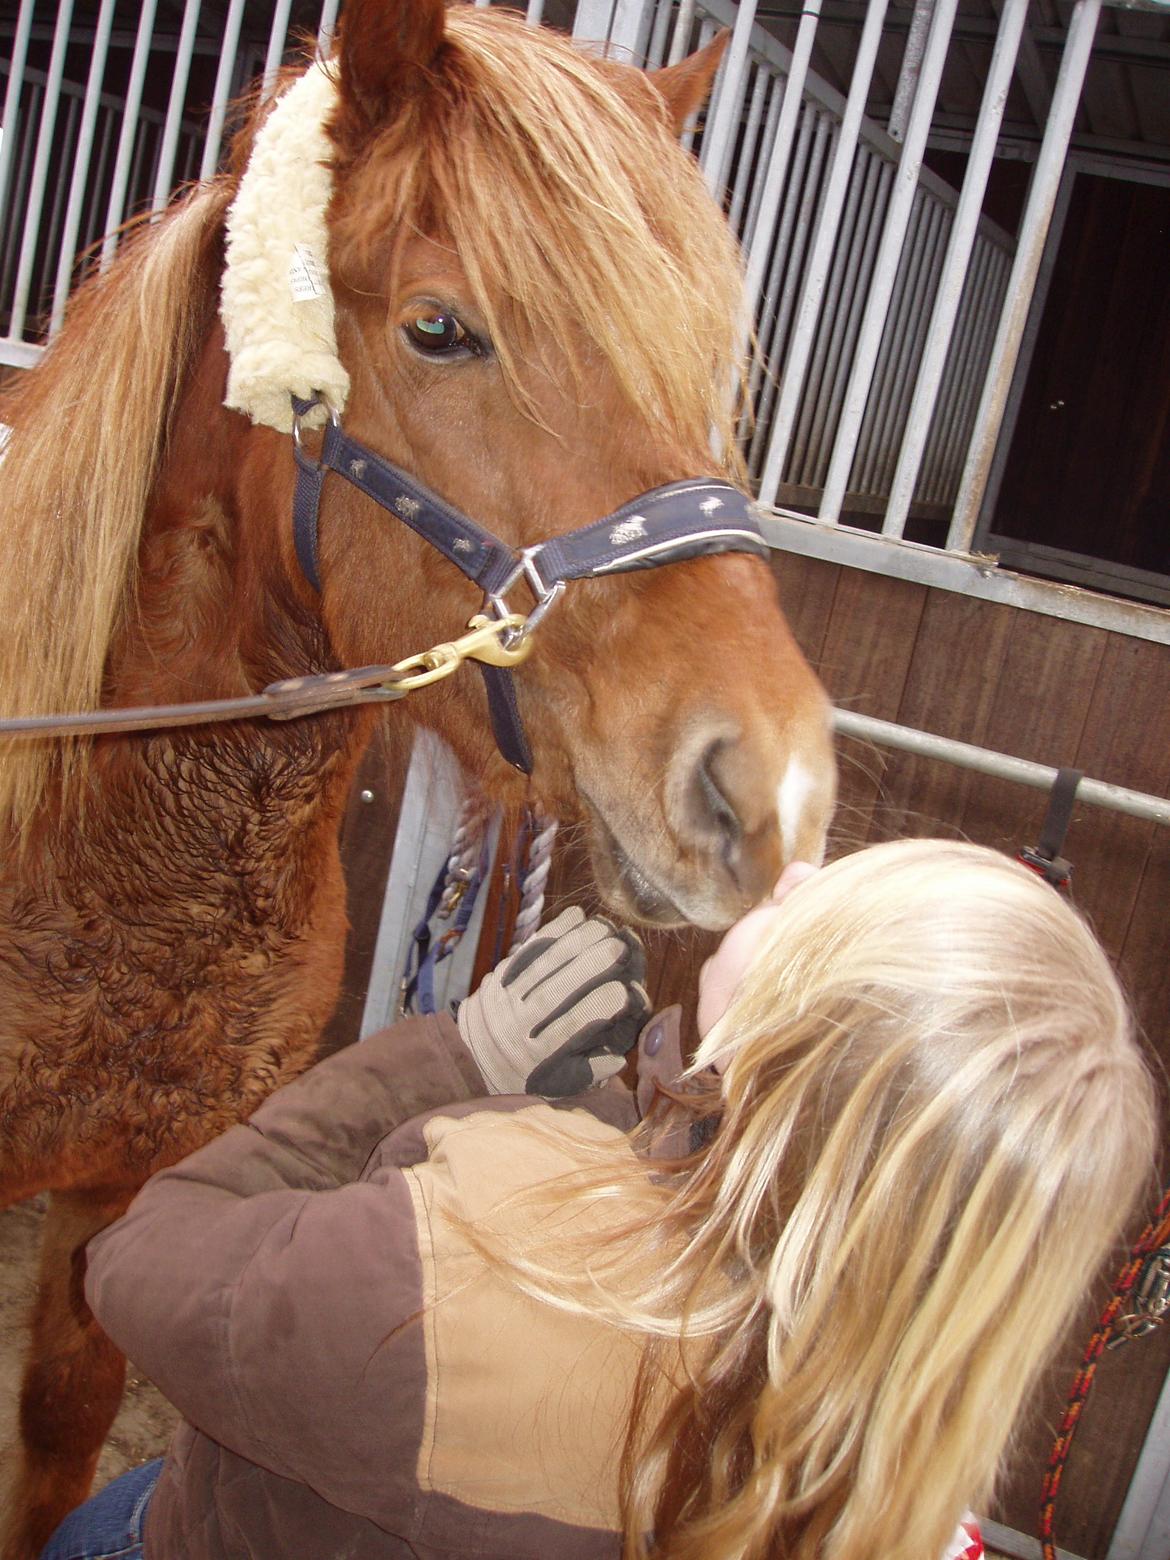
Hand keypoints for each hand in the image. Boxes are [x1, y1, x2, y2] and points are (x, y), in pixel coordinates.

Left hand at [457, 907, 649, 1095]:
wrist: (476, 1059)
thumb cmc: (535, 1075)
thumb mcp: (562, 1085)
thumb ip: (592, 1072)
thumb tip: (619, 1058)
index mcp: (536, 1058)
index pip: (568, 1030)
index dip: (596, 1010)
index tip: (625, 993)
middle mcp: (515, 1028)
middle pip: (552, 992)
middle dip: (588, 966)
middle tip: (619, 946)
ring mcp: (503, 999)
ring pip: (539, 967)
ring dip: (573, 942)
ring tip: (603, 928)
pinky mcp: (497, 976)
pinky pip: (525, 951)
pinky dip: (551, 932)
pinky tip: (576, 917)